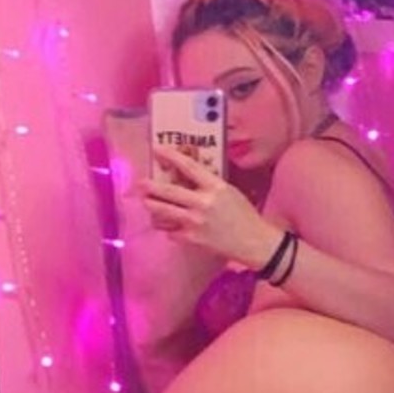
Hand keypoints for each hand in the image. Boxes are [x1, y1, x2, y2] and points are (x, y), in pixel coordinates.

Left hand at [142, 148, 282, 268]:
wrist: (253, 242)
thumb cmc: (243, 214)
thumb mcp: (229, 191)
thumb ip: (208, 184)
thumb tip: (185, 177)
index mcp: (215, 187)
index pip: (189, 167)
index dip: (171, 157)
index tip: (157, 150)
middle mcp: (203, 203)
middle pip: (169, 192)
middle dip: (151, 187)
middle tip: (140, 183)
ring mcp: (195, 222)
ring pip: (164, 212)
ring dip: (152, 206)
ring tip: (147, 202)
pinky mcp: (191, 238)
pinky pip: (170, 231)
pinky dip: (168, 227)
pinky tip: (168, 225)